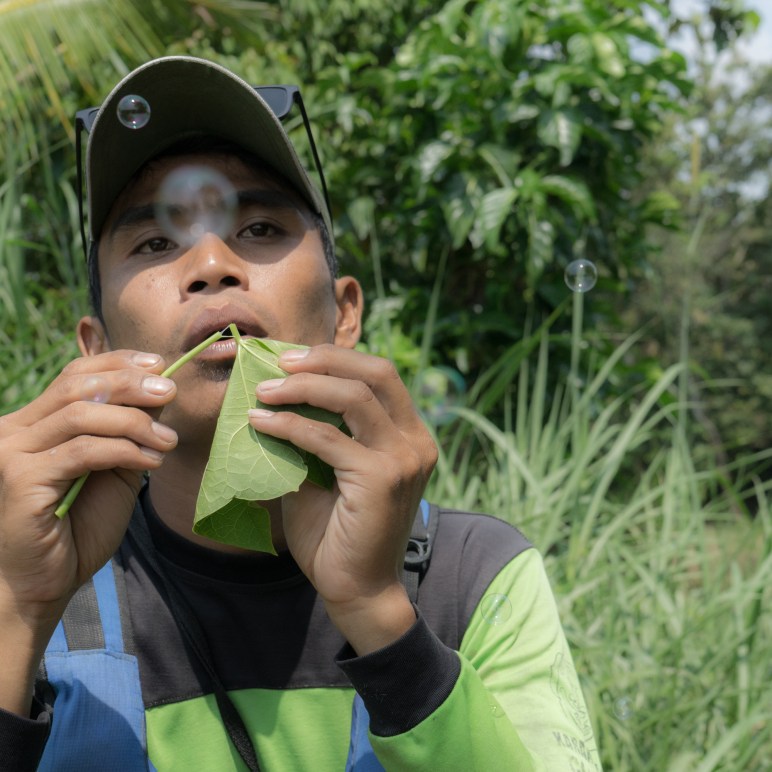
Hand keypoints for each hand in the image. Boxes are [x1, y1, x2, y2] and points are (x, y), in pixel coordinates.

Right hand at [0, 350, 176, 620]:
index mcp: (33, 422)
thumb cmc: (79, 527)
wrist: (45, 584)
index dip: (118, 363)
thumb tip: (159, 391)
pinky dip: (126, 450)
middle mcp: (14, 430)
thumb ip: (128, 431)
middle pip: (78, 386)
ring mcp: (12, 452)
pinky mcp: (21, 478)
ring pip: (83, 415)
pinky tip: (152, 463)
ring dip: (136, 423)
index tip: (159, 366)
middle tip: (169, 393)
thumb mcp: (114, 468)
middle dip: (130, 384)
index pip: (75, 375)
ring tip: (167, 443)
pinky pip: (85, 450)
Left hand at [249, 345, 437, 653]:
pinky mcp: (382, 479)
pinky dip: (290, 425)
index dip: (336, 358)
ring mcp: (403, 459)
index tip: (292, 358)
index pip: (380, 375)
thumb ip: (315, 434)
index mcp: (409, 435)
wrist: (357, 589)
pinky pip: (328, 438)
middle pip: (377, 372)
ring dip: (304, 387)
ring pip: (354, 397)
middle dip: (325, 359)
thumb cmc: (338, 534)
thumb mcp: (325, 471)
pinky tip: (261, 422)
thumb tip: (275, 394)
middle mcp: (415, 441)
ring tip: (265, 390)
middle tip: (281, 362)